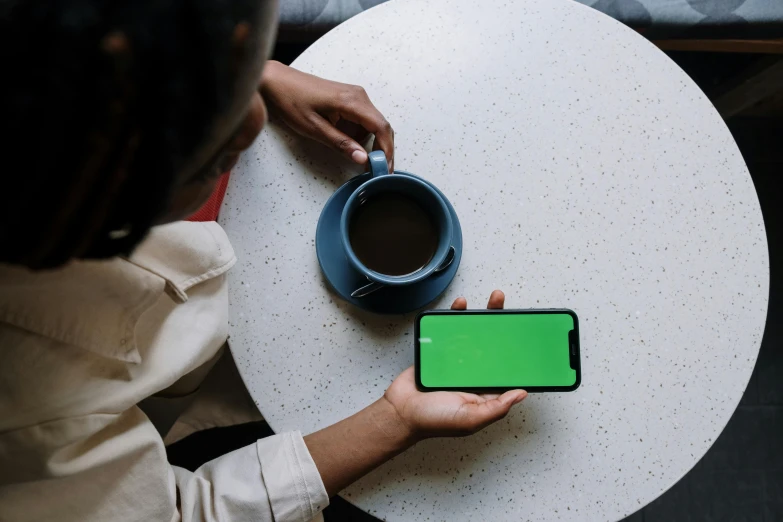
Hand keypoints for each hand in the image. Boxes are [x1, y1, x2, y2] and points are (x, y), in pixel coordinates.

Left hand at [260, 61, 393, 169]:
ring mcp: (355, 95)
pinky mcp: (349, 98)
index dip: (386, 150)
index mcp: (352, 101)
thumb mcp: (315, 128)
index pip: (381, 127)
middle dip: (382, 149)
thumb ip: (341, 144)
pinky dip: (358, 133)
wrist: (277, 81)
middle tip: (378, 169)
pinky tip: (343, 138)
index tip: (384, 168)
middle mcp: (358, 95)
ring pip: (373, 124)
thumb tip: (363, 159)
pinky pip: (363, 119)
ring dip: (368, 141)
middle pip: (382, 126)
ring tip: (352, 152)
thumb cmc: (291, 101)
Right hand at [384, 290, 526, 439]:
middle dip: (504, 326)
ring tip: (493, 299)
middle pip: (493, 345)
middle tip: (512, 309)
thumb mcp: (470, 419)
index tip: (526, 336)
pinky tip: (462, 306)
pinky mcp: (440, 352)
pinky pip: (450, 332)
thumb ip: (497, 407)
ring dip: (483, 316)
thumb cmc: (434, 421)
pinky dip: (455, 317)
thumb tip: (522, 393)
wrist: (400, 412)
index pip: (506, 368)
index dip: (517, 352)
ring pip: (474, 335)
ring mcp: (457, 361)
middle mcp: (474, 374)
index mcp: (485, 390)